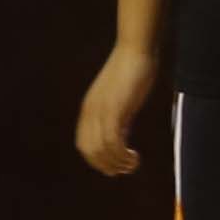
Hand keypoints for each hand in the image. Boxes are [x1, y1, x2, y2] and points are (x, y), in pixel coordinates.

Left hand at [74, 40, 159, 176]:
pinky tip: (134, 156)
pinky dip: (122, 155)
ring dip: (117, 163)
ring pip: (101, 149)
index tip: (115, 166)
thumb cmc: (131, 72)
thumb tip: (120, 138)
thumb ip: (117, 117)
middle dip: (106, 165)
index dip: (97, 160)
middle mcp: (90, 112)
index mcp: (89, 109)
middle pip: (89, 150)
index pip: (83, 144)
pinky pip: (112, 141)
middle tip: (126, 168)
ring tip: (132, 164)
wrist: (135, 50)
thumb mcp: (120, 99)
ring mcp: (101, 110)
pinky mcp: (114, 109)